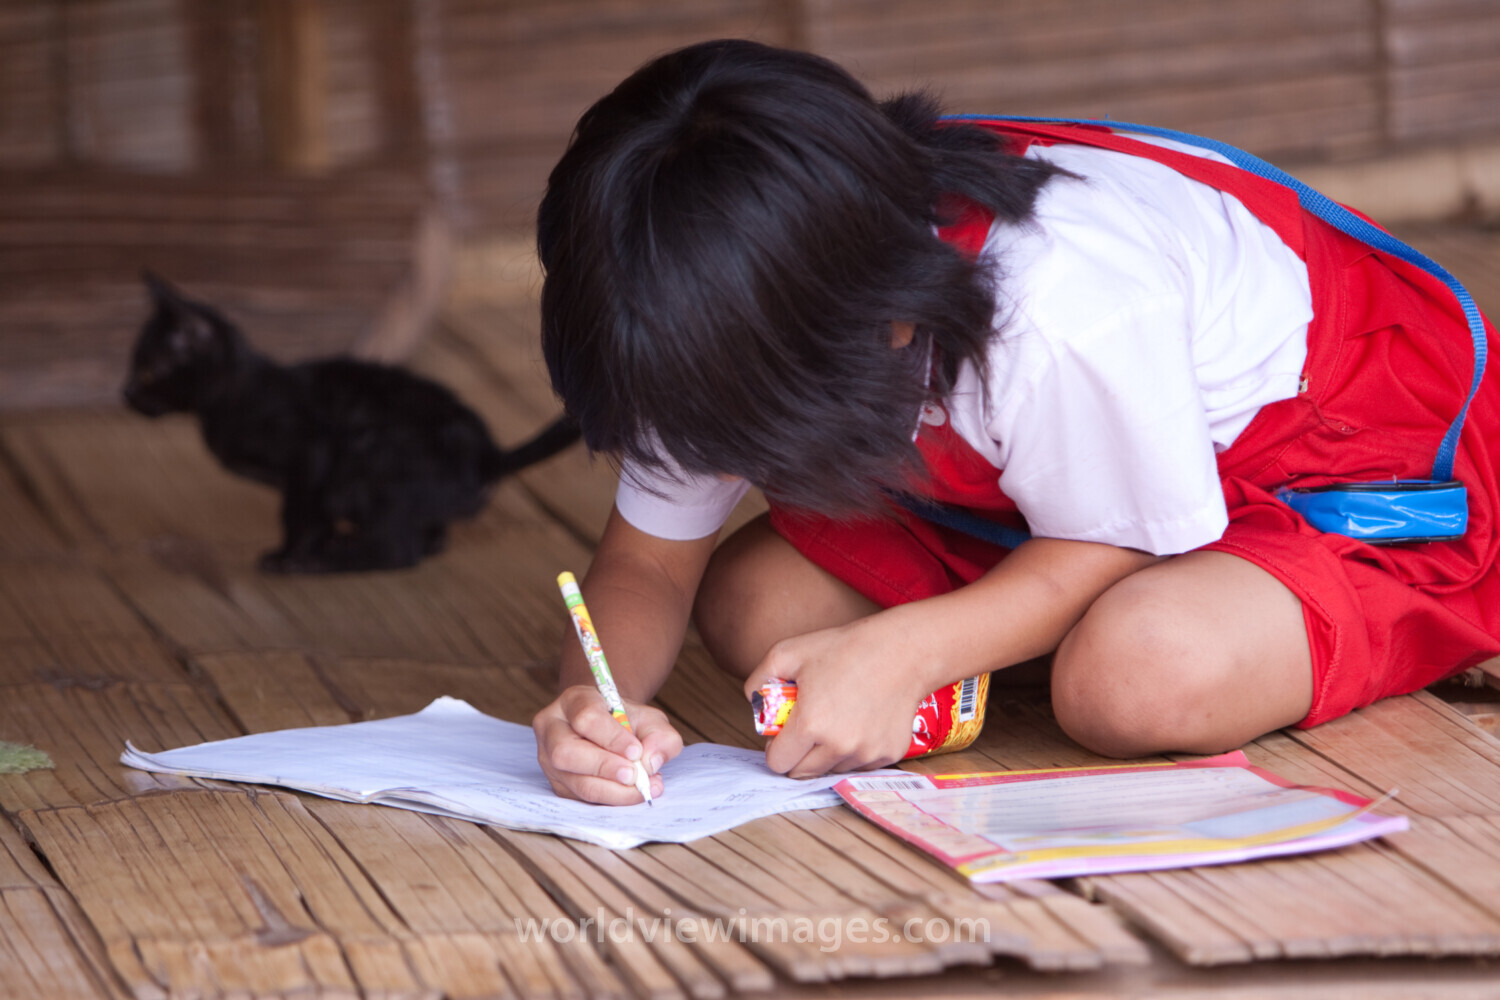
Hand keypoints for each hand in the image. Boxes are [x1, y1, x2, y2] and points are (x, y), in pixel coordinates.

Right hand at [533, 685, 683, 803]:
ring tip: (641, 787)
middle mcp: (553, 729)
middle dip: (604, 767)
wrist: (611, 731)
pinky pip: (581, 800)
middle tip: (635, 776)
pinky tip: (631, 794)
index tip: (636, 751)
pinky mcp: (558, 785)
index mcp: (573, 701)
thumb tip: (651, 762)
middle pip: (566, 752)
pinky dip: (610, 801)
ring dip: (612, 790)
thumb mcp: (650, 719)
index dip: (612, 737)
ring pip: (574, 781)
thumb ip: (659, 736)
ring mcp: (549, 760)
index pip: (586, 718)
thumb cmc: (627, 723)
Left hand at [744, 617, 924, 778]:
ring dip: (826, 754)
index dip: (775, 749)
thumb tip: (753, 704)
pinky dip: (853, 751)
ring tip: (835, 719)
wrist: (903, 651)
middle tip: (806, 728)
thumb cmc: (845, 648)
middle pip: (801, 773)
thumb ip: (759, 681)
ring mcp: (866, 753)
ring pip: (831, 770)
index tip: (782, 736)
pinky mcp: (889, 754)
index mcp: (811, 724)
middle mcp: (839, 746)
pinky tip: (859, 721)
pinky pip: (859, 764)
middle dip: (798, 755)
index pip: (777, 763)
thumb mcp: (788, 652)